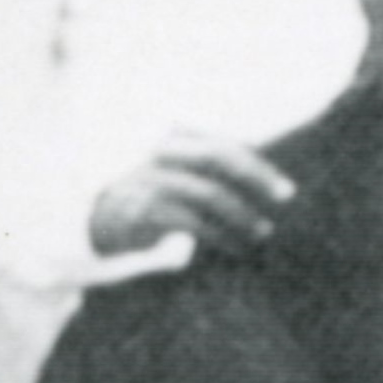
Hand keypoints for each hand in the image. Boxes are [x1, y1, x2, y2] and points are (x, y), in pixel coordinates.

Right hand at [87, 136, 294, 259]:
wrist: (96, 219)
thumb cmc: (149, 194)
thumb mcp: (178, 171)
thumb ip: (210, 167)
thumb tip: (262, 168)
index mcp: (174, 135)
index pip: (224, 144)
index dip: (258, 165)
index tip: (284, 189)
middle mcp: (161, 150)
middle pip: (218, 155)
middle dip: (257, 175)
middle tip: (285, 195)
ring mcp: (150, 178)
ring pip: (209, 192)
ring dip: (242, 215)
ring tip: (262, 232)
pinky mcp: (144, 209)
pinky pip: (192, 222)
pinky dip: (220, 236)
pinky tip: (235, 247)